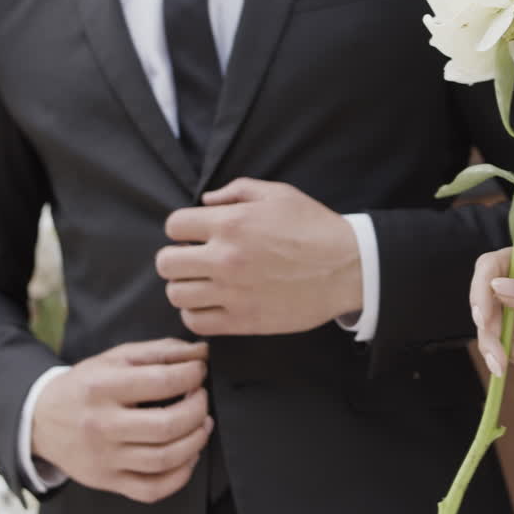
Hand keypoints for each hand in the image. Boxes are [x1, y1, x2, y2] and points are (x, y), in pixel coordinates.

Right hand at [31, 338, 211, 502]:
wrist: (40, 421)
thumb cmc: (85, 386)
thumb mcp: (116, 358)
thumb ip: (160, 351)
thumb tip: (201, 352)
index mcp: (101, 388)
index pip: (162, 382)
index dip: (192, 375)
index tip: (198, 370)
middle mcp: (101, 426)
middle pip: (167, 425)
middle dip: (198, 409)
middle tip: (201, 398)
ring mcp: (104, 458)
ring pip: (165, 459)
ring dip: (196, 440)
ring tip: (202, 424)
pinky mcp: (108, 481)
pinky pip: (153, 489)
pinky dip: (181, 474)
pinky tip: (187, 455)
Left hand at [158, 178, 361, 335]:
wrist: (348, 267)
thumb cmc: (314, 227)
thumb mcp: (279, 194)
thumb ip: (237, 190)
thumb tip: (206, 200)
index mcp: (231, 223)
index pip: (174, 226)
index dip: (182, 229)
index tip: (195, 235)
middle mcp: (225, 258)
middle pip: (166, 263)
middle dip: (176, 258)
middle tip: (194, 260)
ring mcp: (232, 292)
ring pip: (176, 295)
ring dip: (185, 287)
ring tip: (202, 284)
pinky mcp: (243, 321)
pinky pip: (196, 322)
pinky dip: (196, 314)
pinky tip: (211, 304)